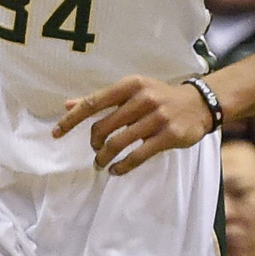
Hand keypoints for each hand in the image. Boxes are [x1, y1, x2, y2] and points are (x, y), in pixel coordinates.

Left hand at [52, 75, 212, 174]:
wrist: (198, 103)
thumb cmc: (158, 96)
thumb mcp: (131, 91)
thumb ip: (101, 99)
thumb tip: (68, 105)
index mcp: (130, 85)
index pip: (93, 103)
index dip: (72, 120)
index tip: (56, 133)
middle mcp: (142, 98)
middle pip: (104, 127)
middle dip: (94, 143)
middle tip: (95, 151)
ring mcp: (156, 117)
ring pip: (119, 143)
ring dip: (104, 158)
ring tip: (100, 164)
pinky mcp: (168, 136)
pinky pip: (138, 156)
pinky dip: (122, 167)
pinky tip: (116, 171)